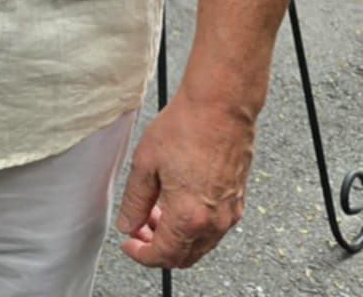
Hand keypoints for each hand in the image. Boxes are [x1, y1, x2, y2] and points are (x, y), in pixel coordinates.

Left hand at [116, 93, 255, 268]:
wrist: (220, 108)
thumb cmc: (185, 129)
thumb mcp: (145, 164)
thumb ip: (135, 201)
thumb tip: (127, 223)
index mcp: (189, 217)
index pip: (164, 256)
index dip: (141, 255)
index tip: (128, 243)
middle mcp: (215, 222)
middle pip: (184, 256)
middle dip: (157, 247)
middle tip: (138, 226)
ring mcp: (230, 214)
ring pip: (200, 244)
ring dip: (175, 237)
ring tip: (153, 210)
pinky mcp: (238, 201)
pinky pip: (213, 229)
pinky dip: (192, 226)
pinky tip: (174, 202)